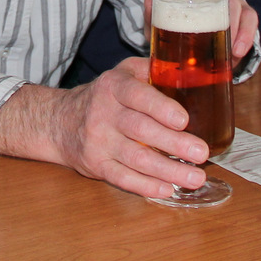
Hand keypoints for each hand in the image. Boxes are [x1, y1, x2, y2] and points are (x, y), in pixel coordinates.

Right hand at [0, 59, 208, 199]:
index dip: (160, 108)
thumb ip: (151, 70)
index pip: (137, 95)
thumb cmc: (103, 97)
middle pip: (141, 130)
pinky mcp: (96, 164)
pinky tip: (168, 189)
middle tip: (201, 153)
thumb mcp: (121, 73)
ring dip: (168, 170)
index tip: (183, 120)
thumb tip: (191, 72)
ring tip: (195, 178)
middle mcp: (103, 113)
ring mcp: (98, 141)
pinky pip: (123, 178)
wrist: (59, 122)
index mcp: (113, 86)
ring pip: (135, 158)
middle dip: (174, 143)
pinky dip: (146, 186)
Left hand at [145, 0, 259, 59]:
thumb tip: (149, 3)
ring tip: (230, 50)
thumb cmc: (171, 34)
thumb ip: (150, 16)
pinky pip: (249, 19)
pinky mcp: (243, 16)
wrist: (191, 54)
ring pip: (235, 3)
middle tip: (214, 31)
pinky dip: (246, 35)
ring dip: (233, 27)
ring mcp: (228, 1)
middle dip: (218, 6)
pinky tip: (237, 51)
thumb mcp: (156, 28)